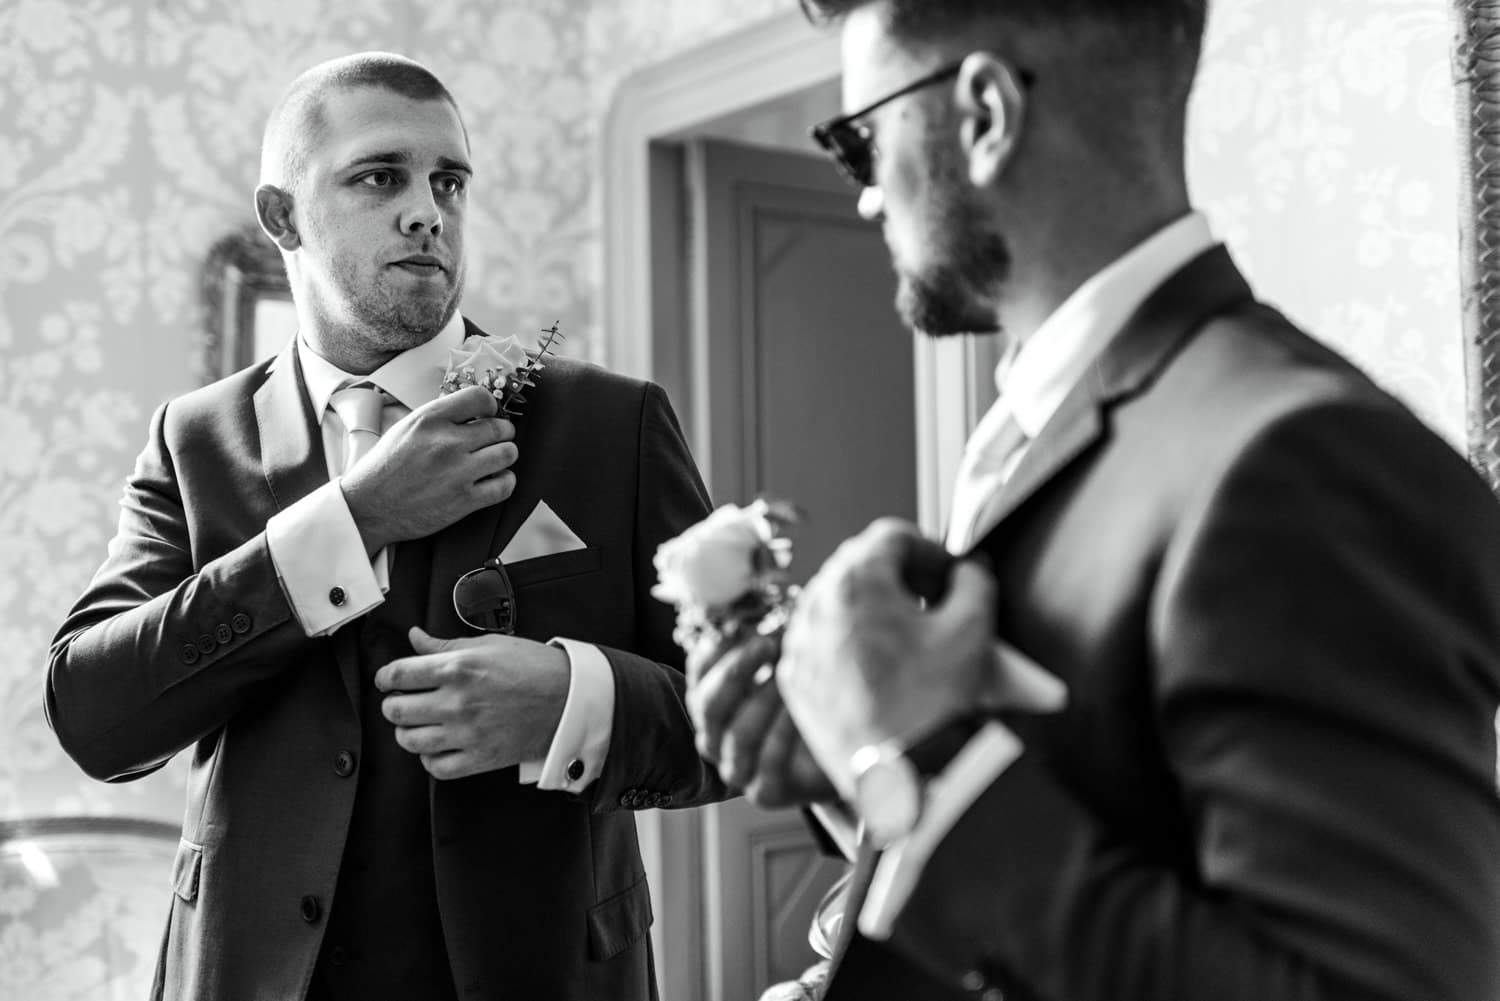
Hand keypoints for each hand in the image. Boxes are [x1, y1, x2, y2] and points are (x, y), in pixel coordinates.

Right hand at [343, 385, 517, 550]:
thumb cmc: (386, 467)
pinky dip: (505, 481)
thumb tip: (474, 411)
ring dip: (506, 456)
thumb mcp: (405, 428)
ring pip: (508, 453)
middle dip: (503, 433)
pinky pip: (505, 485)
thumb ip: (439, 418)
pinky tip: (494, 481)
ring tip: (495, 460)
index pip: (480, 397)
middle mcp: (446, 442)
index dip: (490, 406)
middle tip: (495, 440)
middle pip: (500, 427)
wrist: (368, 508)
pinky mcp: (464, 500)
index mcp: (429, 419)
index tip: (488, 414)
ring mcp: (457, 472)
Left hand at [373, 626, 568, 779]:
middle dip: (393, 704)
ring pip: (410, 741)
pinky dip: (429, 758)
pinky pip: (436, 767)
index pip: (398, 674)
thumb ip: (445, 644)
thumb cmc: (534, 667)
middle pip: (396, 710)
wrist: (570, 698)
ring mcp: (467, 733)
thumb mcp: (489, 645)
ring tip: (417, 723)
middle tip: (402, 700)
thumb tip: (416, 638)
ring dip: (407, 731)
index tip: (388, 679)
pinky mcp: (479, 758)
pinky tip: (437, 746)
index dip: (385, 677)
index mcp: (458, 668)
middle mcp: (457, 702)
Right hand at [686, 631, 836, 807]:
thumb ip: (773, 639)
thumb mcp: (790, 666)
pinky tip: (802, 708)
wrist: (849, 755)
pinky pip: (768, 760)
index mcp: (714, 706)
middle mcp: (716, 740)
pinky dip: (784, 730)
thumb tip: (771, 599)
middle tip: (766, 644)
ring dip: (765, 698)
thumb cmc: (813, 703)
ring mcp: (738, 770)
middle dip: (736, 671)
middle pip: (709, 706)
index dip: (714, 649)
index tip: (741, 624)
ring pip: (737, 734)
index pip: (698, 676)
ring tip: (793, 673)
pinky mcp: (765, 792)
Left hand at [777, 518, 997, 798]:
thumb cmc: (931, 704)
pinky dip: (846, 643)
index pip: (891, 536)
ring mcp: (799, 644)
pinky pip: (819, 642)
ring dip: (870, 608)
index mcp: (857, 581)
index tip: (948, 575)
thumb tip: (969, 569)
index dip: (929, 550)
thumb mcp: (973, 630)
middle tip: (932, 602)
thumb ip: (974, 581)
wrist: (899, 776)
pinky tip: (880, 668)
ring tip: (907, 638)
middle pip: (857, 565)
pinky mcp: (795, 680)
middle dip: (898, 576)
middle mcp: (816, 605)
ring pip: (834, 603)